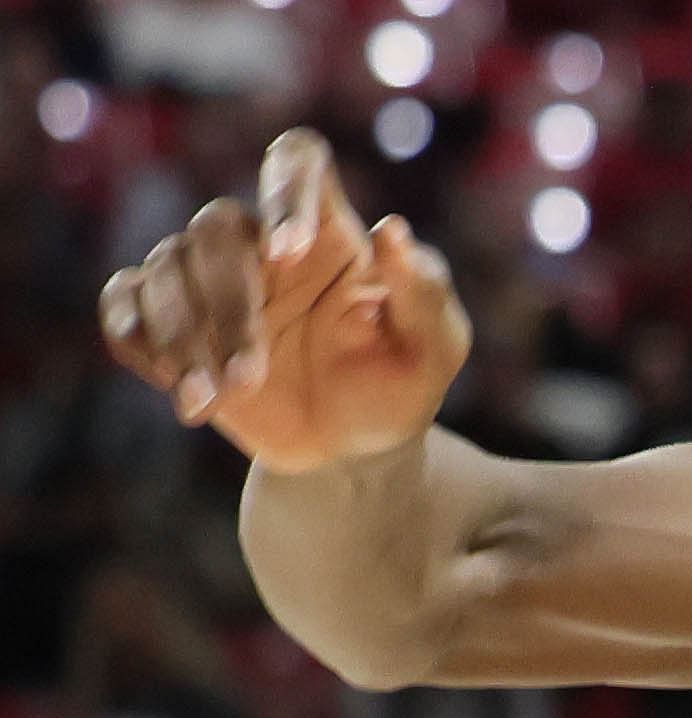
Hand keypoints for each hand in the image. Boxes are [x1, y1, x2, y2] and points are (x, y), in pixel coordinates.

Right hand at [99, 130, 467, 463]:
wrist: (351, 451)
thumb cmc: (398, 386)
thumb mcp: (434, 349)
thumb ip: (423, 292)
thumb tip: (391, 230)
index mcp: (326, 231)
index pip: (298, 161)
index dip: (285, 187)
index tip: (288, 251)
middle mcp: (260, 241)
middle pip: (215, 231)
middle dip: (229, 307)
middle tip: (251, 379)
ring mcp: (207, 277)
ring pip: (165, 270)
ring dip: (184, 338)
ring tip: (212, 401)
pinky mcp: (167, 318)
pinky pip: (124, 304)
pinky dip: (141, 343)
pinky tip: (179, 390)